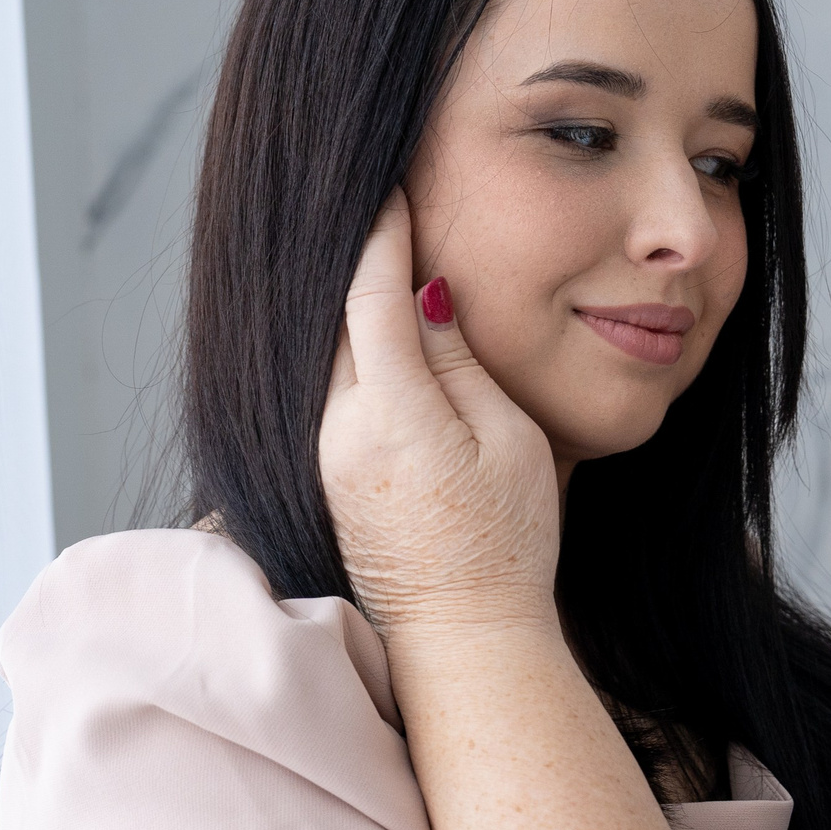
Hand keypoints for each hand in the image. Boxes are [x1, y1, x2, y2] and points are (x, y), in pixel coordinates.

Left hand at [318, 191, 558, 636]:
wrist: (464, 641)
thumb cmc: (505, 544)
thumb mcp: (506, 441)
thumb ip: (460, 363)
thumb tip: (423, 297)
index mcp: (390, 415)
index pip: (371, 296)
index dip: (382, 236)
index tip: (392, 188)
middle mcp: (338, 431)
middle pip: (333, 318)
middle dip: (353, 258)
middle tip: (372, 201)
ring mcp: (324, 458)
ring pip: (324, 354)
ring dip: (345, 305)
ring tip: (370, 254)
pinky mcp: (325, 478)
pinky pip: (326, 390)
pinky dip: (344, 349)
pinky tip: (366, 329)